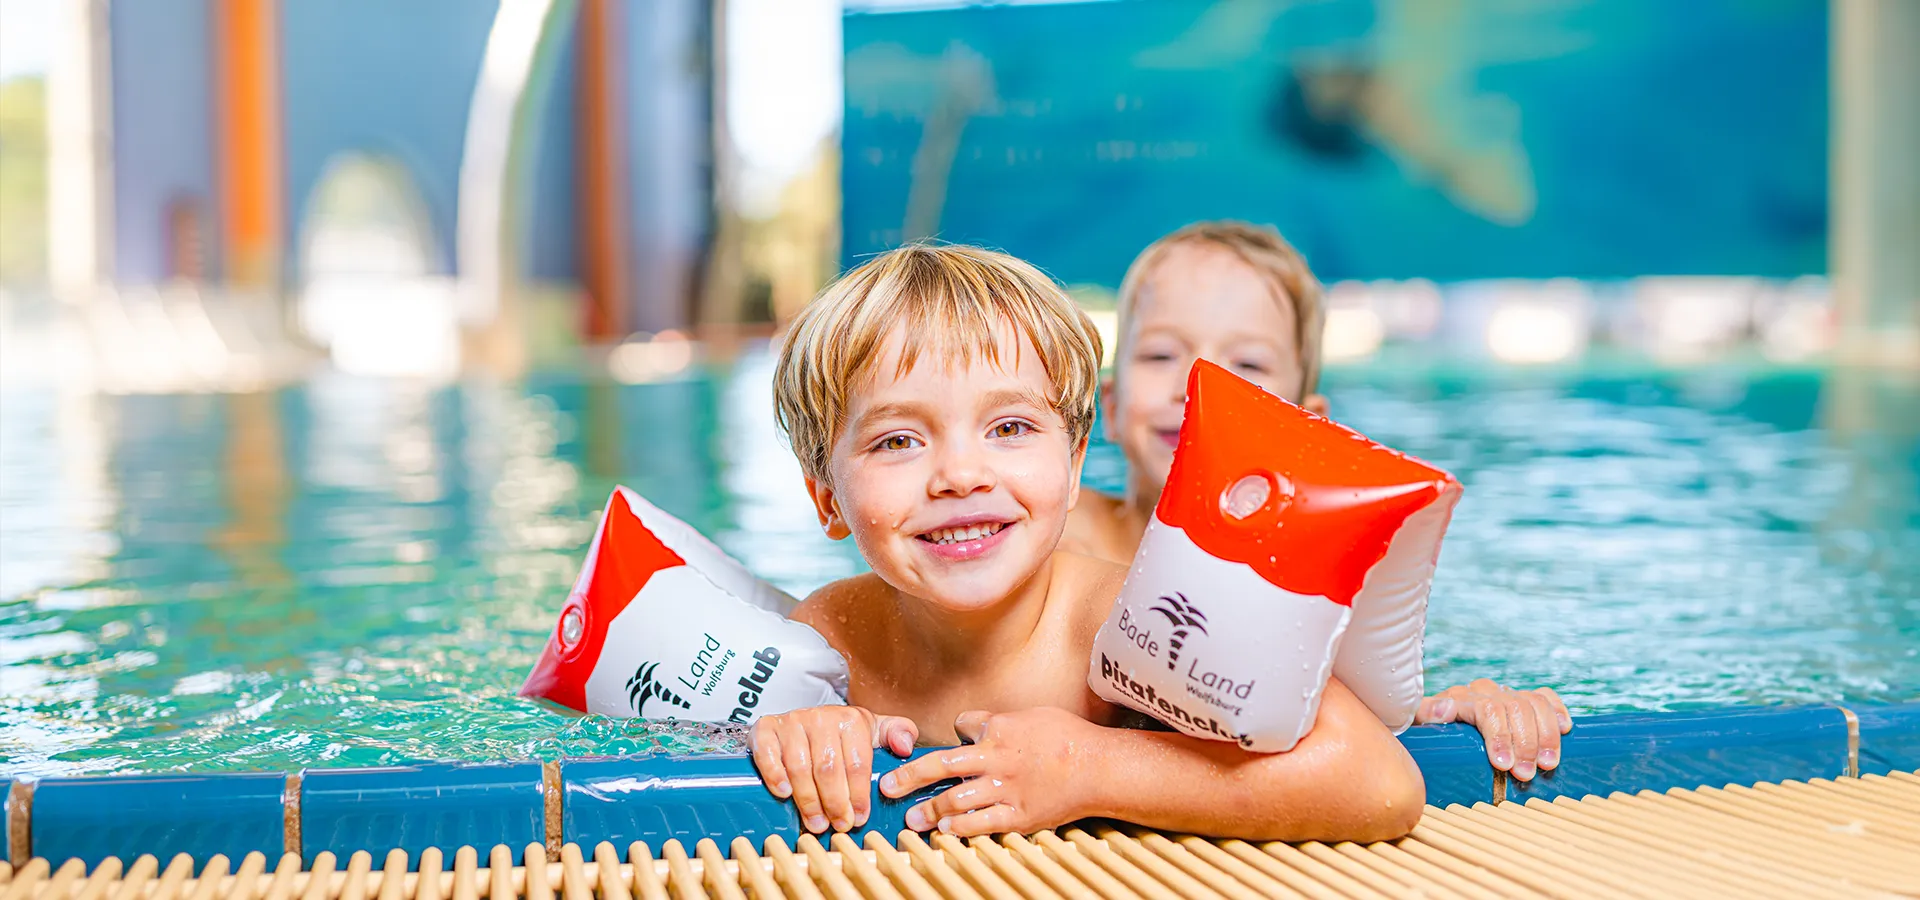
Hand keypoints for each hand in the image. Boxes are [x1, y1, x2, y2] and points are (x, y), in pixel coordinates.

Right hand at [750, 705, 917, 833]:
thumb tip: (905, 747)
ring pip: (800, 767)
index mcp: (850, 719)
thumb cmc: (841, 733)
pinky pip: (768, 754)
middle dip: (835, 803)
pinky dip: (774, 776)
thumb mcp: (873, 729)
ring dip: (808, 800)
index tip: (859, 818)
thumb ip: (898, 733)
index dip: (859, 795)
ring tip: (816, 823)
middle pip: (828, 768)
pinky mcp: (766, 729)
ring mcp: (791, 722)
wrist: (803, 719)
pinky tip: (784, 794)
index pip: (857, 763)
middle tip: (839, 825)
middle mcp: (820, 717)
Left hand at [877, 707, 1098, 837]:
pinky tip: (945, 831)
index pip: (960, 727)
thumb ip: (998, 720)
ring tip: (912, 818)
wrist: (1098, 768)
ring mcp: (1007, 789)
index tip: (940, 745)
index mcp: (1000, 729)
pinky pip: (982, 823)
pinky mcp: (1018, 815)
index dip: (949, 736)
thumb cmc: (1068, 738)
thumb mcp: (1031, 716)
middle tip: (888, 786)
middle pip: (943, 766)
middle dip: (910, 777)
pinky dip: (960, 828)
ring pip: (957, 799)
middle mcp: (997, 759)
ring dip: (930, 809)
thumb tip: (972, 723)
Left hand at [1417, 679, 1571, 780]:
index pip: (1487, 710)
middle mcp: (1484, 692)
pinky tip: (1566, 729)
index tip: (1504, 765)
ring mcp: (1504, 694)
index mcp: (1460, 698)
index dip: (1499, 736)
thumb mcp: (1418, 725)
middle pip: (1514, 709)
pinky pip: (1545, 697)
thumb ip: (1426, 714)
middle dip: (1524, 744)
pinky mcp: (1521, 699)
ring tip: (1548, 764)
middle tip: (1526, 774)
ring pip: (1533, 704)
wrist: (1432, 728)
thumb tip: (1446, 709)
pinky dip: (1557, 711)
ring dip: (1545, 735)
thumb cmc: (1427, 732)